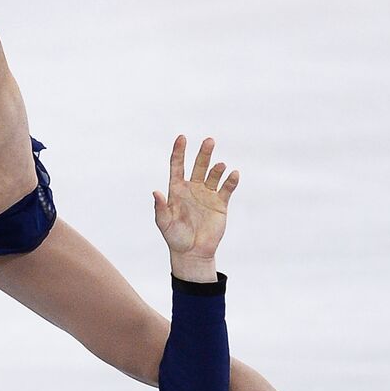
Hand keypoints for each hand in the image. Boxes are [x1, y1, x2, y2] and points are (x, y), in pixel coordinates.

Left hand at [153, 135, 239, 269]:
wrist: (193, 252)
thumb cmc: (175, 237)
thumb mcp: (164, 223)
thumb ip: (160, 208)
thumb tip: (155, 192)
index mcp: (177, 189)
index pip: (178, 166)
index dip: (179, 152)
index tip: (181, 138)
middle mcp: (193, 188)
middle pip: (199, 165)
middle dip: (204, 153)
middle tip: (209, 141)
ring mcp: (207, 194)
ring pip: (213, 175)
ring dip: (217, 169)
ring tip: (220, 166)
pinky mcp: (220, 203)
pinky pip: (227, 188)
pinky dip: (231, 181)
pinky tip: (233, 174)